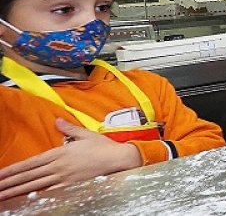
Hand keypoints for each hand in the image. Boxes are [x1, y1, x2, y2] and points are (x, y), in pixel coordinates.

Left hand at [0, 119, 141, 199]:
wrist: (119, 159)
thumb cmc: (104, 147)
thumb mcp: (85, 134)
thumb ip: (69, 128)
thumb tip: (57, 120)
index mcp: (59, 153)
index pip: (30, 163)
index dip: (13, 169)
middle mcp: (58, 166)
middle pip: (28, 176)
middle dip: (9, 182)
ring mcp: (63, 178)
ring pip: (34, 186)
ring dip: (17, 191)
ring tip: (2, 196)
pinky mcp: (71, 186)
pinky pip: (50, 193)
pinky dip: (36, 197)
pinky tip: (25, 200)